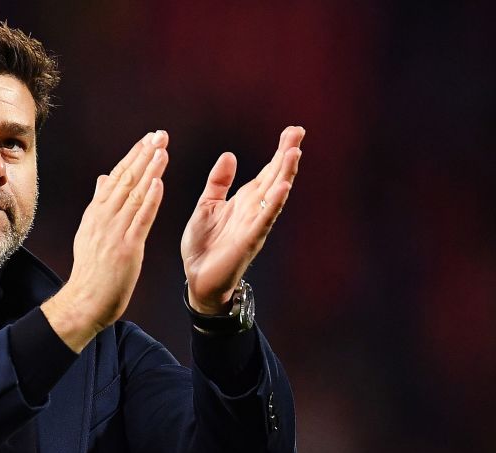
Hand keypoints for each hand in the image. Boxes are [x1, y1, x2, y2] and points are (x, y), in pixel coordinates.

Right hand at [42, 130, 170, 351]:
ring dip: (149, 170)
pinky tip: (158, 183)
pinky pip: (140, 220)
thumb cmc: (91, 271)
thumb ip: (99, 205)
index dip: (132, 156)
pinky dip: (149, 200)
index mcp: (96, 213)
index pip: (116, 177)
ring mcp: (114, 232)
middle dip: (143, 155)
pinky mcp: (127, 248)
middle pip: (126, 180)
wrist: (86, 300)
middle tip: (159, 134)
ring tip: (162, 149)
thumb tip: (102, 179)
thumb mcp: (90, 232)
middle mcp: (103, 218)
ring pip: (134, 195)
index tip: (147, 139)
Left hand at [181, 126, 303, 313]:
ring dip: (285, 174)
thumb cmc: (203, 245)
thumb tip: (230, 154)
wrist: (197, 277)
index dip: (279, 152)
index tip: (292, 131)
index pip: (266, 172)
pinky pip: (264, 220)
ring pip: (274, 195)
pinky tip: (283, 188)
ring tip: (294, 153)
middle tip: (298, 132)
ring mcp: (254, 225)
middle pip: (275, 177)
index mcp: (244, 200)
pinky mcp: (249, 240)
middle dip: (287, 155)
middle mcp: (254, 210)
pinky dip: (274, 204)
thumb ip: (218, 182)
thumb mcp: (207, 205)